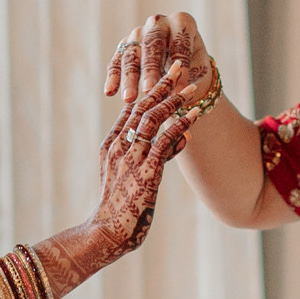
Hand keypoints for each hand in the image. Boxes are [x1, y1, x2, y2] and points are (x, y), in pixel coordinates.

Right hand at [91, 63, 191, 253]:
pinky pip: (165, 141)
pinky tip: (193, 116)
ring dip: (174, 100)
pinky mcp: (145, 172)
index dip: (148, 89)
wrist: (106, 233)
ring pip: (154, 118)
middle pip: (142, 106)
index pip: (131, 109)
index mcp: (112, 146)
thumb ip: (152, 156)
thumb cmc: (118, 212)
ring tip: (192, 87)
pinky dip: (180, 125)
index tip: (163, 73)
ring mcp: (132, 158)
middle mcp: (120, 147)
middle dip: (162, 84)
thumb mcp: (130, 179)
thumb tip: (179, 140)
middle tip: (178, 64)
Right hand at [106, 10, 216, 116]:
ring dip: (129, 78)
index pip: (179, 44)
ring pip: (132, 54)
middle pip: (152, 45)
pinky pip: (117, 60)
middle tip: (149, 89)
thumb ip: (188, 82)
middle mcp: (158, 23)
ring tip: (129, 99)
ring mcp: (138, 32)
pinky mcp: (124, 45)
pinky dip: (113, 77)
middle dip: (150, 69)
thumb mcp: (197, 73)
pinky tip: (110, 92)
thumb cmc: (194, 69)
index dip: (180, 67)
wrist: (182, 67)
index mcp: (182, 23)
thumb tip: (176, 95)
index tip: (179, 91)